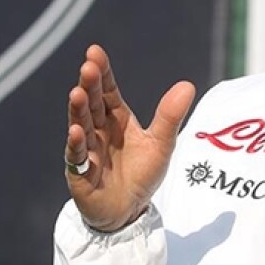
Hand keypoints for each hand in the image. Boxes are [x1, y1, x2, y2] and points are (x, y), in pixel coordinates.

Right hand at [64, 45, 194, 231]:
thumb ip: (170, 117)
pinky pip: (77, 156)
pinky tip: (77, 131)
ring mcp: (87, 150)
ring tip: (77, 93)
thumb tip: (187, 85)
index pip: (108, 92)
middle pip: (93, 104)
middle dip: (89, 85)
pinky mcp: (80, 173)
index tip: (95, 52)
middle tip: (88, 66)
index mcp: (117, 120)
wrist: (129, 213)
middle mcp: (99, 130)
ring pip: (81, 125)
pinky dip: (77, 144)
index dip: (102, 73)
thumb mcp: (161, 145)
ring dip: (78, 109)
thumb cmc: (142, 175)